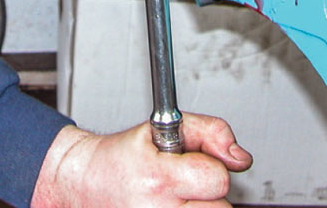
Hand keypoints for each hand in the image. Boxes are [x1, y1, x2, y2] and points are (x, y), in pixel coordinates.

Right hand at [31, 113, 252, 207]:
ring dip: (200, 207)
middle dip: (207, 191)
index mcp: (158, 179)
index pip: (216, 179)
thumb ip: (210, 131)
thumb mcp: (163, 127)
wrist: (86, 183)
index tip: (193, 163)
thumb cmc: (123, 157)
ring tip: (178, 197)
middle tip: (183, 182)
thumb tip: (240, 156)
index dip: (211, 166)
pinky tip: (174, 207)